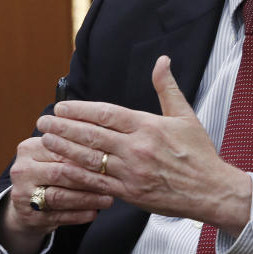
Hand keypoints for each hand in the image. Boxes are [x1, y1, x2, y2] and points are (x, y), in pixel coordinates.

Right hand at [0, 136, 113, 253]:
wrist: (27, 201)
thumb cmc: (51, 170)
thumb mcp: (56, 154)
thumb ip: (75, 146)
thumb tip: (107, 144)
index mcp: (29, 148)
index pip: (62, 149)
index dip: (88, 155)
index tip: (111, 159)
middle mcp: (21, 170)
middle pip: (60, 173)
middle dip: (90, 178)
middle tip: (113, 182)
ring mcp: (22, 195)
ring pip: (59, 197)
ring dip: (87, 199)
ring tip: (108, 200)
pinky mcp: (28, 216)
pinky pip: (57, 216)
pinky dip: (78, 215)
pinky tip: (94, 213)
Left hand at [36, 56, 252, 234]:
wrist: (209, 189)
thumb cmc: (198, 152)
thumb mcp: (185, 115)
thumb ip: (167, 88)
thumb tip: (162, 60)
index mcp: (149, 126)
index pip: (107, 114)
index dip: (80, 110)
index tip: (62, 106)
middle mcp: (137, 148)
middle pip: (92, 135)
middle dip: (64, 127)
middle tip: (43, 120)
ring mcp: (131, 172)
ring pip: (89, 158)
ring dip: (64, 148)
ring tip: (46, 140)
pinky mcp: (128, 192)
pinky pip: (96, 182)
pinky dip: (76, 175)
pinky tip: (61, 168)